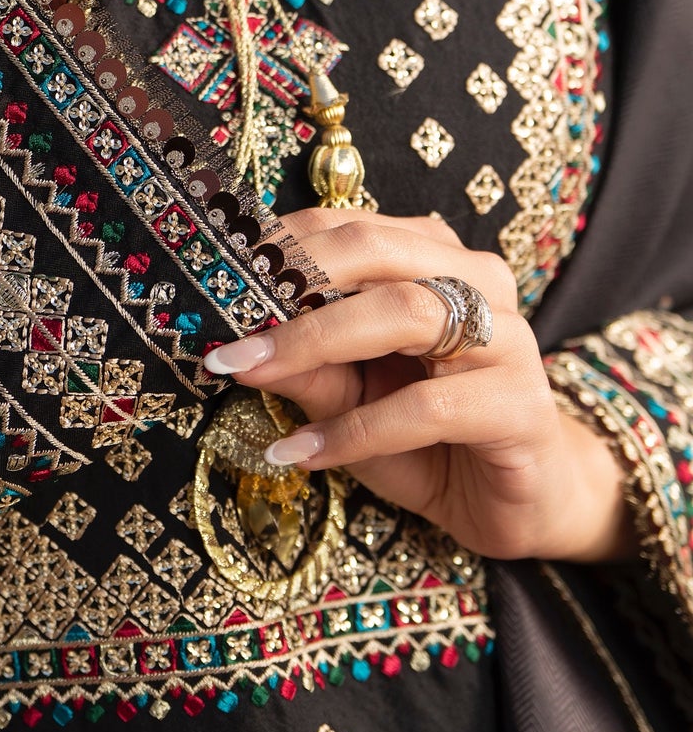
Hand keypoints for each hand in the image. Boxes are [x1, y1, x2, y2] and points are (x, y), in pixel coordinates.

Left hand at [205, 208, 635, 565]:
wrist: (518, 502)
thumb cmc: (427, 438)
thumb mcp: (348, 399)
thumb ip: (303, 366)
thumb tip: (232, 345)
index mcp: (432, 258)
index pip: (346, 228)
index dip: (275, 251)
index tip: (210, 283)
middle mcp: (475, 281)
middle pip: (374, 253)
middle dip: (288, 286)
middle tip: (224, 331)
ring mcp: (507, 337)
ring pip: (404, 313)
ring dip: (313, 343)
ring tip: (248, 373)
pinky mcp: (521, 403)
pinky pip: (427, 405)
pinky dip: (355, 430)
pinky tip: (302, 454)